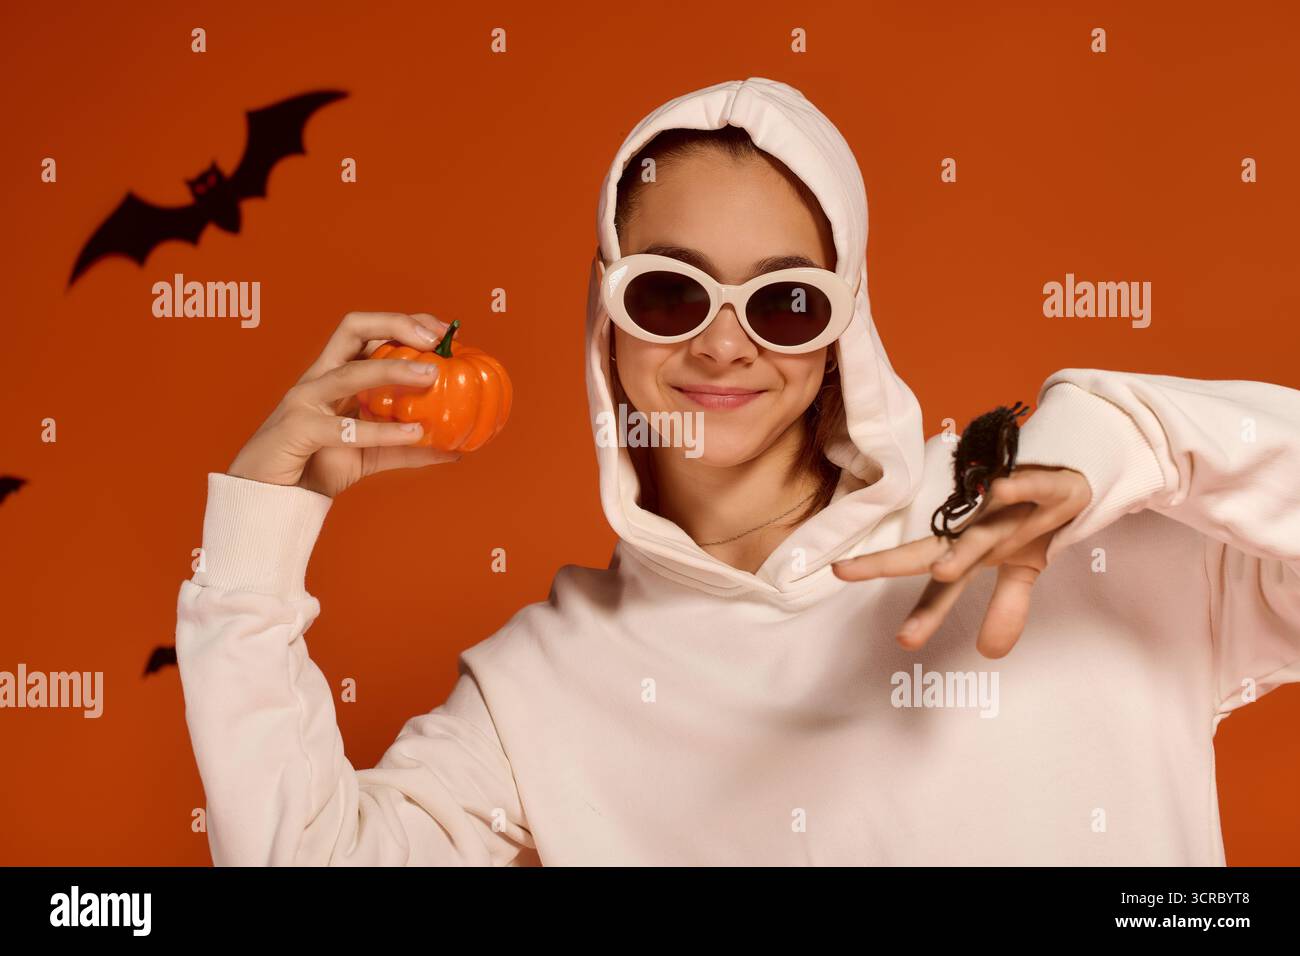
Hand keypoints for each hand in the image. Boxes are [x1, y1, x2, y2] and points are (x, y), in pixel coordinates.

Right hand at [228, 311, 461, 497]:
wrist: (268, 499)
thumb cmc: (314, 467)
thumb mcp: (369, 455)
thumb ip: (406, 449)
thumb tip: (452, 451)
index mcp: (332, 374)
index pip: (367, 332)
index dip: (404, 323)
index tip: (443, 332)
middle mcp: (317, 379)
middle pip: (353, 329)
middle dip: (396, 324)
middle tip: (436, 339)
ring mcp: (304, 402)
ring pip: (350, 373)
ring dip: (394, 370)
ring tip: (432, 375)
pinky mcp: (297, 431)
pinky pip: (344, 429)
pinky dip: (382, 430)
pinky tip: (415, 433)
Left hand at [831, 465, 1091, 657]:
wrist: (1071, 474)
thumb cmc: (1033, 519)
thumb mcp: (1023, 569)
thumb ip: (1004, 608)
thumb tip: (988, 654)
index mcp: (974, 553)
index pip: (939, 587)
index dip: (920, 611)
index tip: (893, 635)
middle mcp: (980, 531)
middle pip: (931, 552)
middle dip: (891, 564)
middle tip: (845, 572)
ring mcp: (1007, 511)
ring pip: (980, 533)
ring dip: (961, 551)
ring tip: (941, 570)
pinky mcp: (1045, 490)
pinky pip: (1032, 488)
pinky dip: (1019, 488)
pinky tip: (1001, 489)